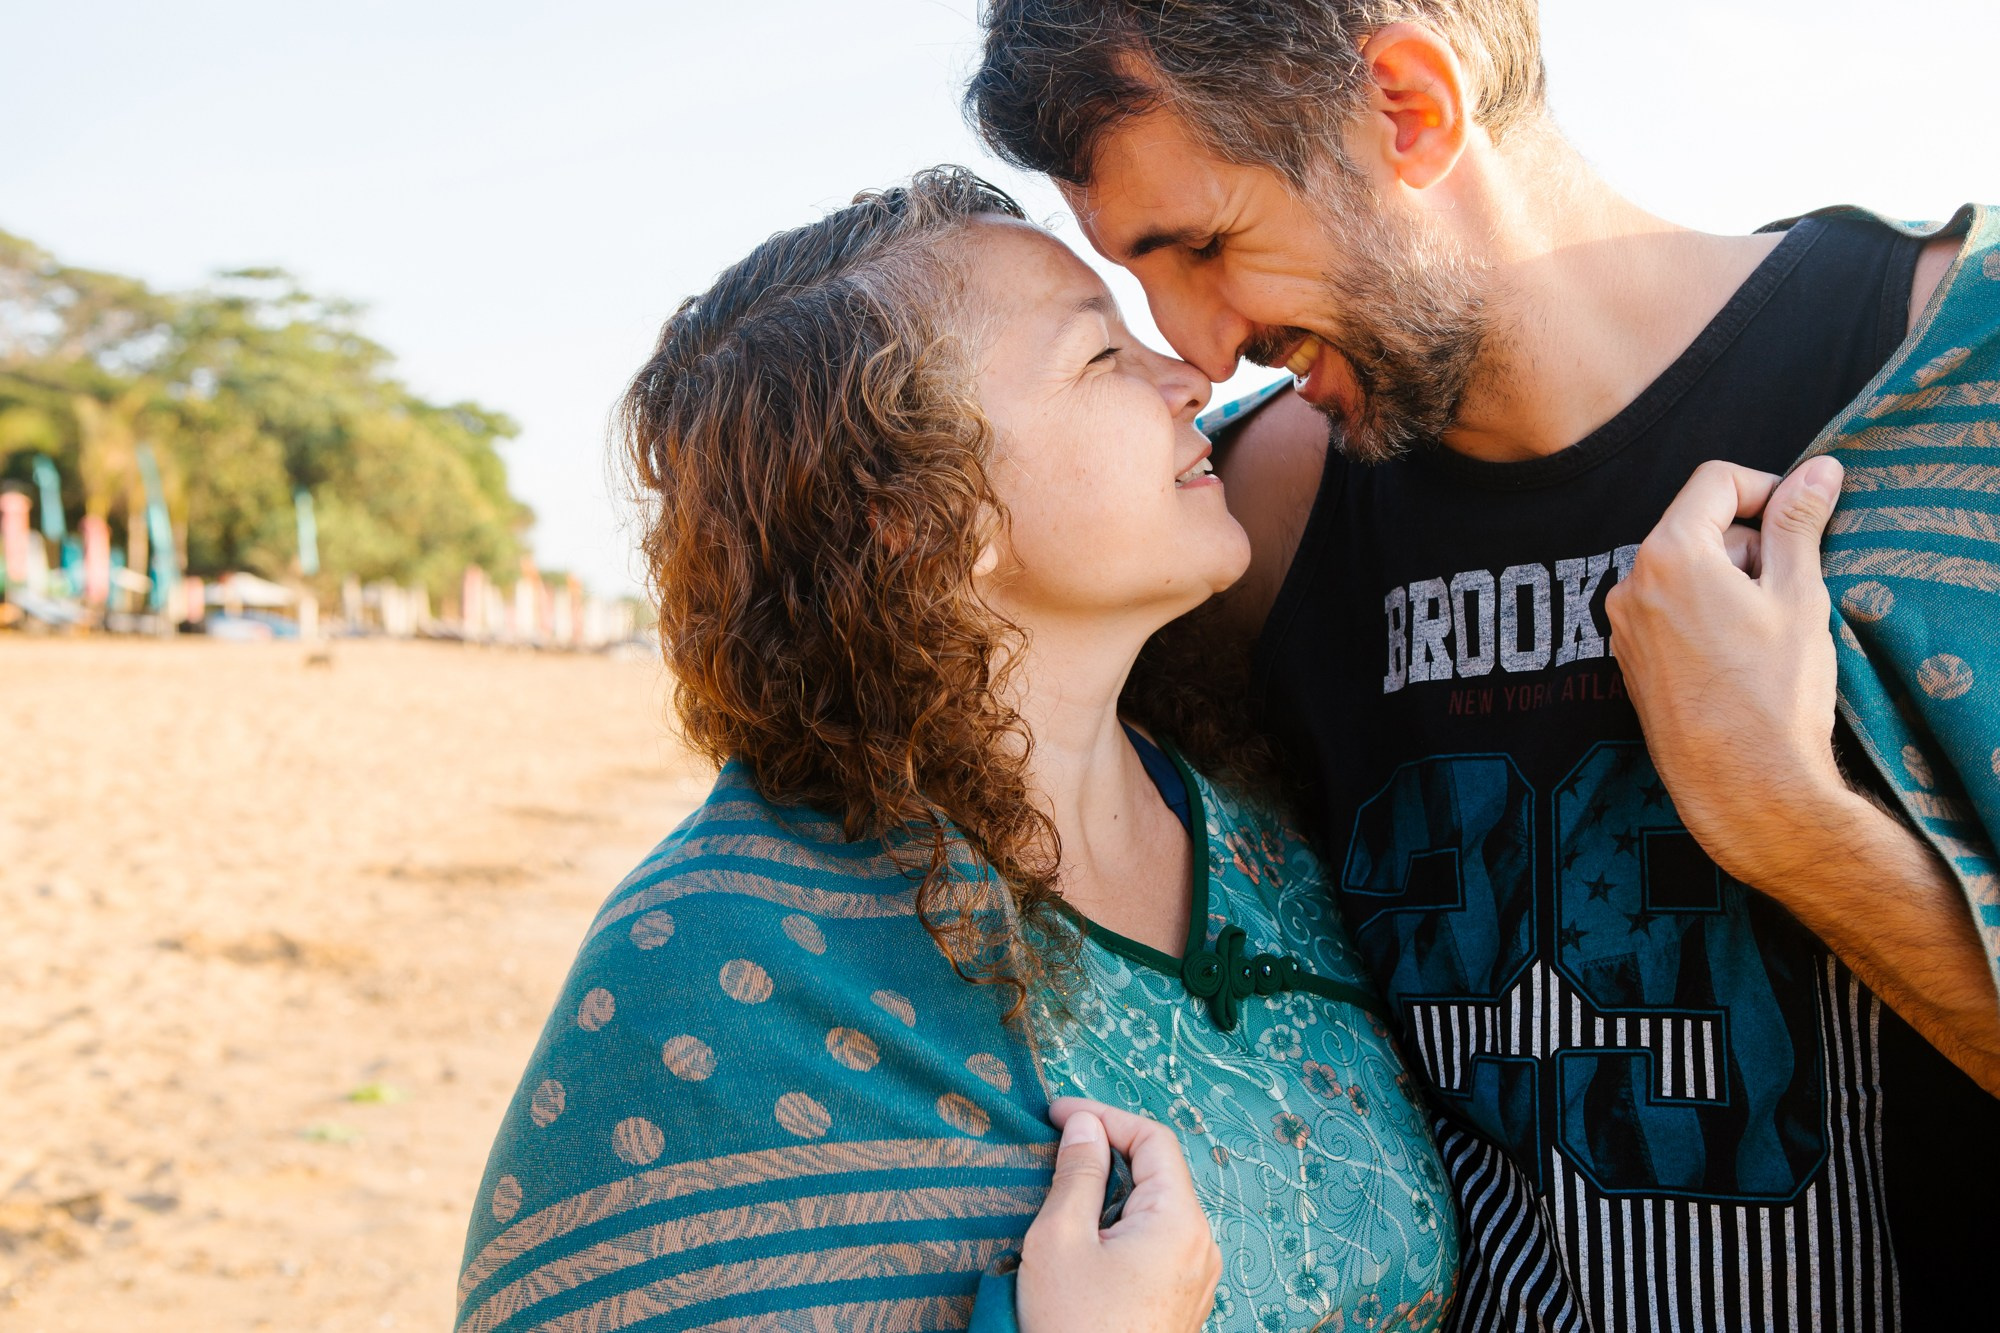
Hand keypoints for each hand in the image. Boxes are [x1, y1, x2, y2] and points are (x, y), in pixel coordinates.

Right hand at [1016, 1098, 1219, 1332]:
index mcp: (1179, 1221)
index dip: (1103, 1115)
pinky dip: (1122, 1225)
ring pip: (1156, 1208)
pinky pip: (1157, 1242)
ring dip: (1112, 1191)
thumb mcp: (1061, 1239)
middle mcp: (1201, 1244)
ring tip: (1064, 1196)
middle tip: (1055, 1148)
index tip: (1057, 1114)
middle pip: (1158, 1171)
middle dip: (1107, 1152)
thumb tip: (1085, 1124)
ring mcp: (1197, 1276)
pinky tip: (1086, 1239)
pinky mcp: (1182, 1301)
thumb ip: (1076, 1172)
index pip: (1152, 1138)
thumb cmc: (1075, 1328)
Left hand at [1605, 456, 1854, 888]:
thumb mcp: (1799, 595)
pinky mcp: (1628, 658)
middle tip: (1787, 592)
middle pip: (1697, 526)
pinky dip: (1704, 613)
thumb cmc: (1775, 692)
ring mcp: (1624, 624)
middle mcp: (1631, 583)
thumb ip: (1799, 523)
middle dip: (1748, 544)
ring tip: (1764, 633)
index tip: (1800, 521)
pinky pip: (1668, 609)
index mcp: (1669, 554)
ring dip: (1728, 581)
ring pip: (1683, 569)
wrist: (1743, 785)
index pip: (1716, 481)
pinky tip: (1737, 657)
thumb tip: (1820, 469)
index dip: (1766, 488)